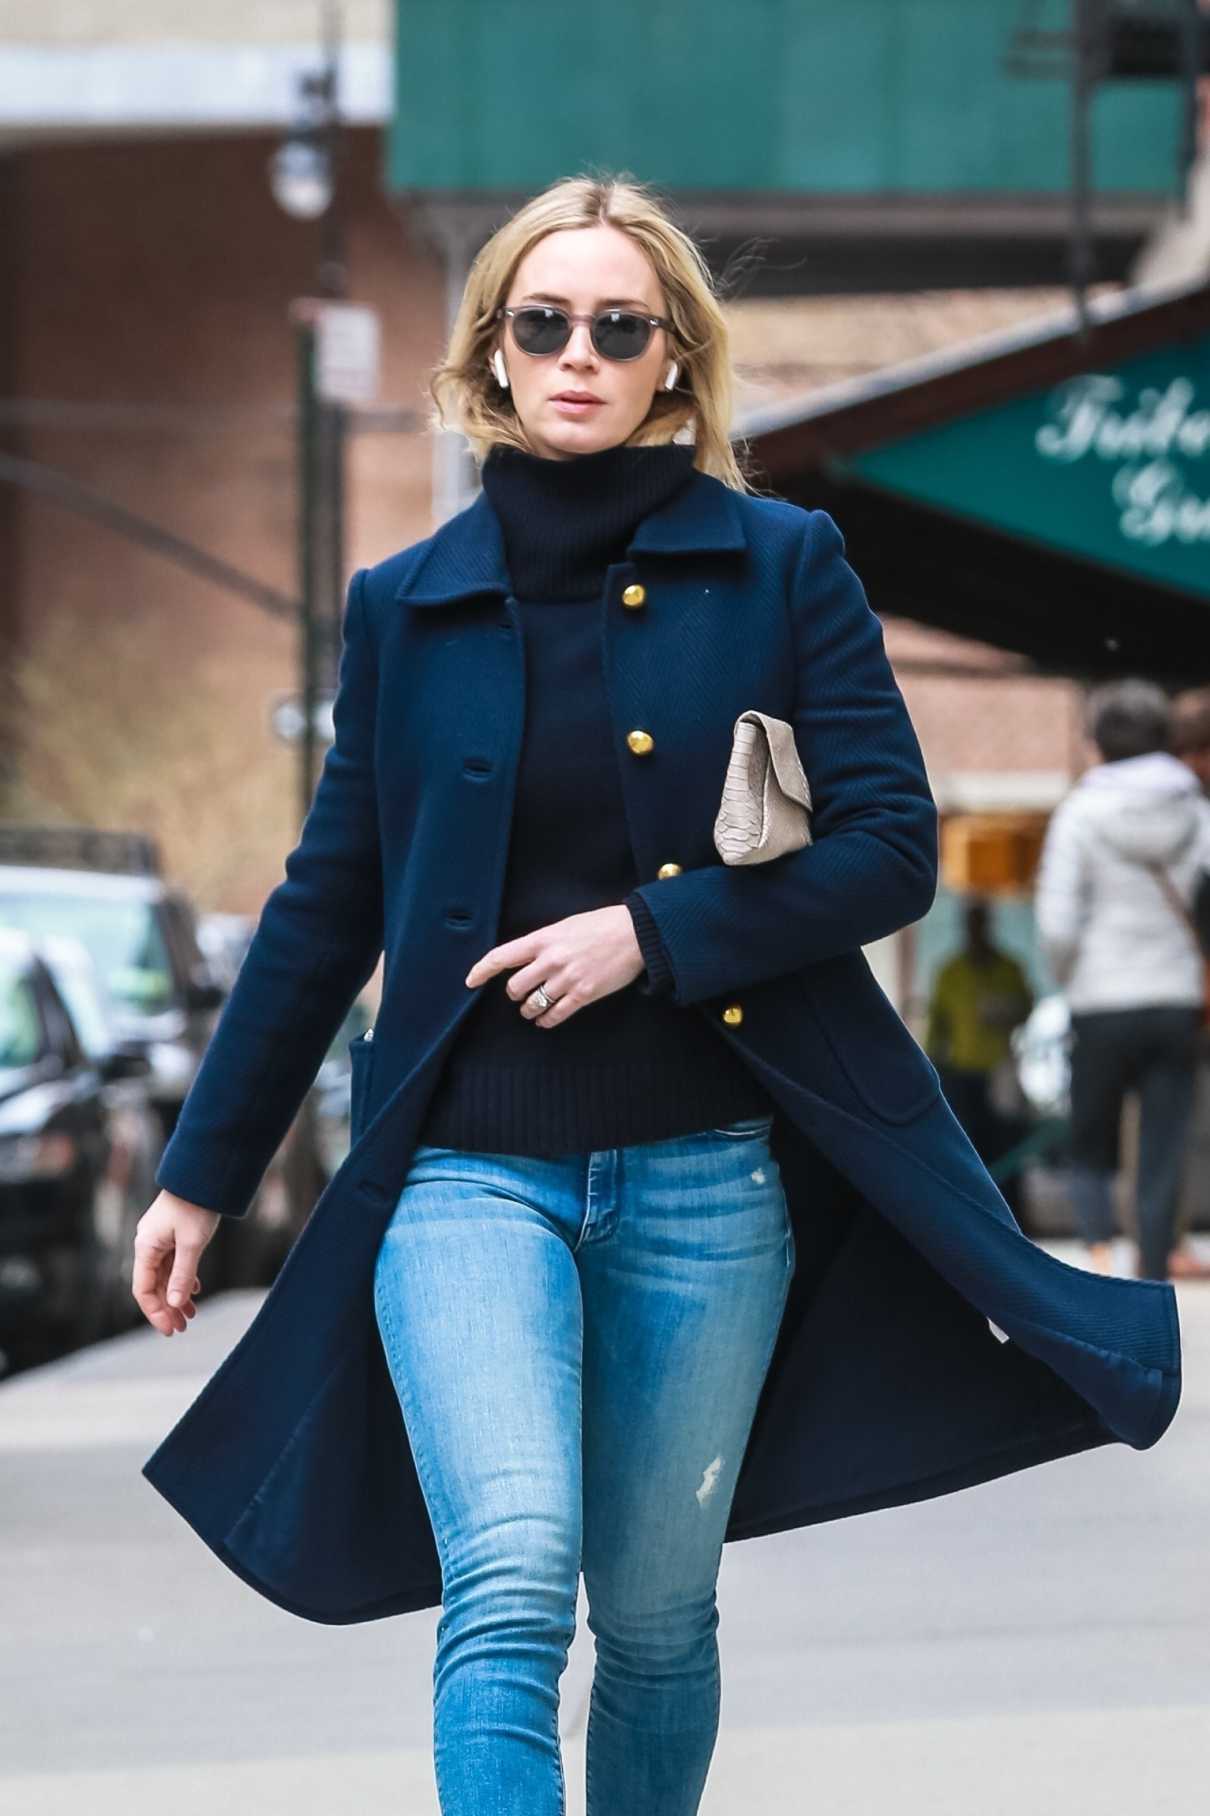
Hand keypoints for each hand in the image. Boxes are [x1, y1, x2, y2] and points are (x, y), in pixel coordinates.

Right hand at [131, 1191, 221, 1335]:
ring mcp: (159, 1240)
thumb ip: (183, 1274)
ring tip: (191, 1316)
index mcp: (146, 1247)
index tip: (168, 1330)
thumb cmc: (196, 1206)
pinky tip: (194, 1291)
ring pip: (164, 1276)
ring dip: (176, 1296)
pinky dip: (182, 1279)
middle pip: (153, 1285)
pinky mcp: (171, 1235)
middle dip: (167, 1308)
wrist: (203, 1176)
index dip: (154, 1312)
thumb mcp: (192, 1243)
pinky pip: (173, 1264)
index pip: (143, 1289)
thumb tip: (176, 1304)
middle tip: (182, 1329)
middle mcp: (148, 1245)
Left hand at [465, 905, 644, 1027]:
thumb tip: (528, 958)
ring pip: (534, 1004)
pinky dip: (546, 1021)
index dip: (482, 970)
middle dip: (514, 994)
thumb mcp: (565, 926)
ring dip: (529, 1010)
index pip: (502, 956)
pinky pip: (556, 1014)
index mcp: (543, 939)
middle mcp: (551, 959)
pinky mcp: (584, 994)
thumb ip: (545, 942)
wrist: (635, 933)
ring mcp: (567, 979)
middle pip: (515, 987)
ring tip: (531, 1010)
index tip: (471, 981)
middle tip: (518, 995)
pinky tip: (545, 1021)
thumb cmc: (601, 925)